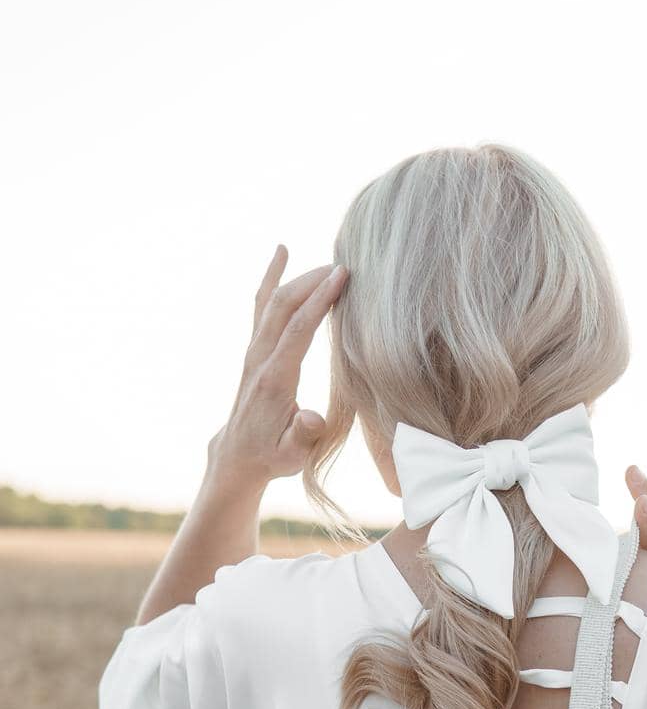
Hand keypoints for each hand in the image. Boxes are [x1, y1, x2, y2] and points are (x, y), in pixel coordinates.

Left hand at [208, 245, 348, 486]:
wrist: (239, 455)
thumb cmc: (272, 456)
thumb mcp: (291, 457)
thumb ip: (303, 436)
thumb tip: (311, 417)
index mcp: (274, 380)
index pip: (298, 330)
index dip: (320, 301)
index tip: (342, 277)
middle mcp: (260, 359)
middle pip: (284, 306)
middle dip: (313, 280)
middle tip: (345, 266)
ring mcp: (254, 350)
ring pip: (273, 301)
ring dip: (299, 277)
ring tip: (328, 262)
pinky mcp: (255, 348)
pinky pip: (261, 305)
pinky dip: (271, 277)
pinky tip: (281, 252)